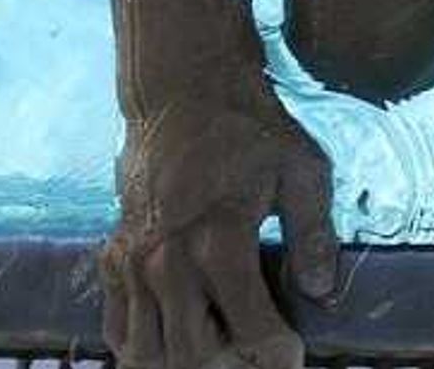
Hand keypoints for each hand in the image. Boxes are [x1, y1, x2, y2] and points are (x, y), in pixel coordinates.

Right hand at [99, 78, 345, 368]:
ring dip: (186, 362)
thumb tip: (320, 290)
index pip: (250, 327)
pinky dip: (143, 347)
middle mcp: (168, 259)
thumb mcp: (301, 168)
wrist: (181, 92)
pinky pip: (118, 328)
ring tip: (222, 349)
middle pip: (193, 354)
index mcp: (220, 239)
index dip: (276, 354)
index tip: (293, 357)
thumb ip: (313, 233)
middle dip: (232, 366)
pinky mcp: (112, 259)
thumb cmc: (248, 128)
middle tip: (257, 355)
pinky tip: (176, 340)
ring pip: (148, 352)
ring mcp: (133, 262)